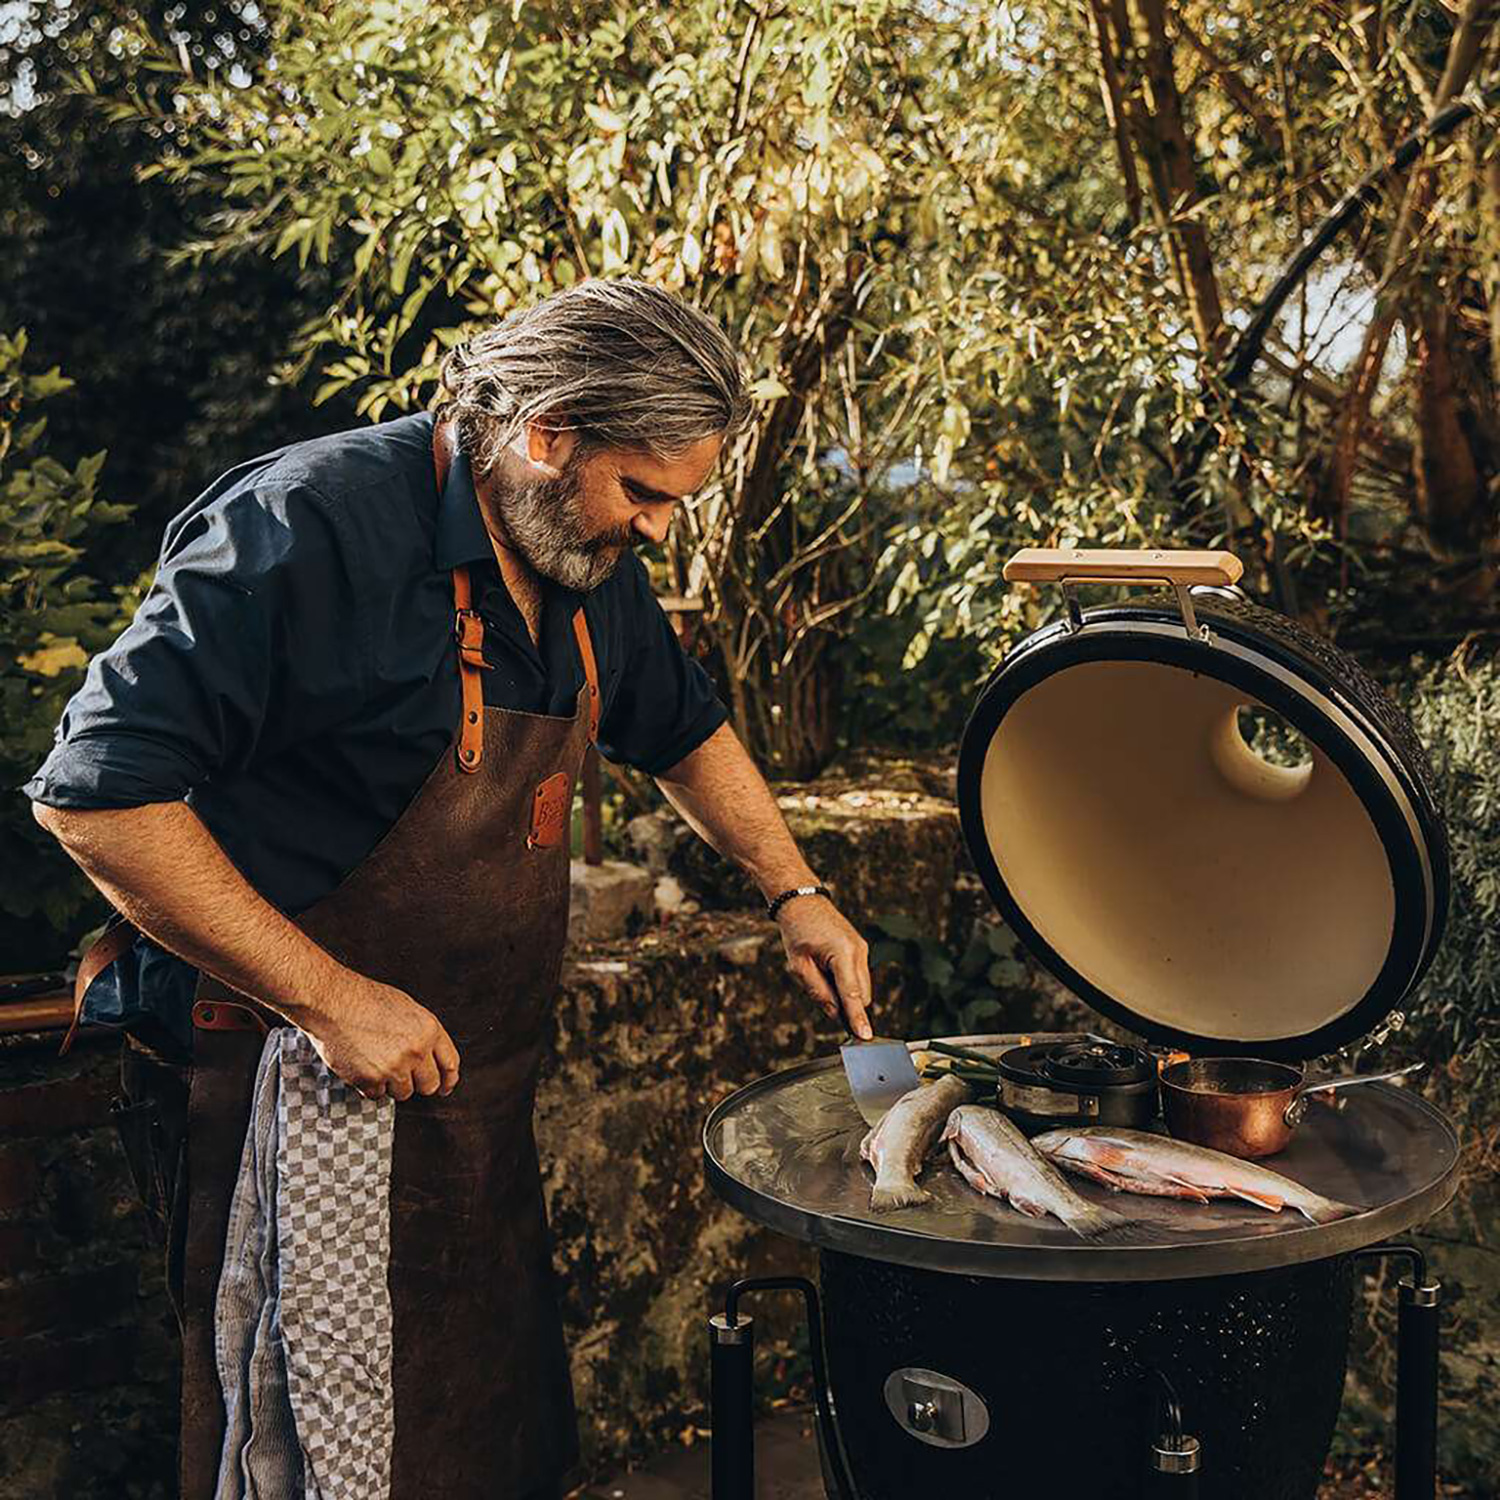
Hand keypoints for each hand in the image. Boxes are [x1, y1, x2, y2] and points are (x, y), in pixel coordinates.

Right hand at [295, 974, 460, 1102]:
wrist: (333, 1002)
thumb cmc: (365, 1000)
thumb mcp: (406, 1009)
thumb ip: (422, 1034)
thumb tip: (429, 1055)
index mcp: (429, 1030)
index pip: (450, 1064)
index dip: (449, 1080)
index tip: (445, 1088)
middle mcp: (416, 1051)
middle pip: (429, 1085)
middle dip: (418, 1084)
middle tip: (404, 1076)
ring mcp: (394, 1067)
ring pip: (403, 1092)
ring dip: (391, 1083)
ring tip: (375, 1060)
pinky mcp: (371, 1080)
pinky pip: (376, 1095)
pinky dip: (369, 1086)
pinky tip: (361, 1065)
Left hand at [775, 896, 872, 1039]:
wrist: (803, 902)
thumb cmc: (798, 930)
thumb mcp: (800, 966)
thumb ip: (818, 992)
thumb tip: (835, 1014)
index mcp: (843, 954)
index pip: (853, 995)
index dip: (857, 1018)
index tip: (865, 1036)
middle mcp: (858, 951)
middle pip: (861, 995)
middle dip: (846, 1005)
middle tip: (821, 995)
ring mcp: (862, 950)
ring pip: (861, 987)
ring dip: (845, 993)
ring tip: (820, 974)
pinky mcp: (860, 950)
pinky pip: (858, 977)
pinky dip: (845, 982)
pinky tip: (827, 970)